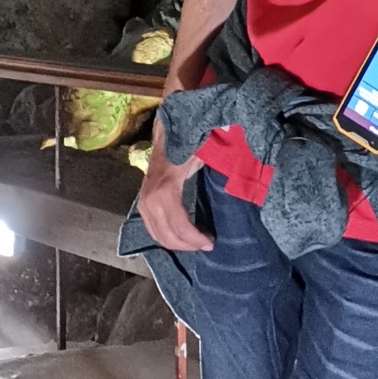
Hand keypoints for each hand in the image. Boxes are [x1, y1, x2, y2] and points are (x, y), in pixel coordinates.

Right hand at [139, 123, 212, 252]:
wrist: (165, 133)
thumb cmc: (188, 143)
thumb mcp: (202, 155)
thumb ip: (216, 171)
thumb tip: (235, 187)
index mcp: (166, 189)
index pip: (179, 225)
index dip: (194, 238)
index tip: (211, 242)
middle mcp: (150, 200)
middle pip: (167, 235)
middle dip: (187, 245)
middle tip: (206, 245)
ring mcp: (143, 202)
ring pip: (157, 235)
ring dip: (177, 244)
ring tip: (196, 243)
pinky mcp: (142, 203)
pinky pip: (152, 229)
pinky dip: (166, 237)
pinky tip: (181, 238)